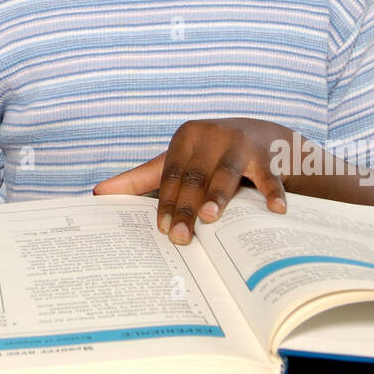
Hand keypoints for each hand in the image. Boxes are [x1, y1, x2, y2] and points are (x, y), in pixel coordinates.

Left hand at [93, 118, 290, 243]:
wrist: (262, 135)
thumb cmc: (208, 154)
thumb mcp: (176, 160)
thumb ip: (140, 178)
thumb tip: (97, 194)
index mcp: (186, 136)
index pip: (171, 173)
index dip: (166, 201)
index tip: (162, 229)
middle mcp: (212, 135)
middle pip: (195, 177)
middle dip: (187, 209)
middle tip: (180, 238)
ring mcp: (241, 144)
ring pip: (227, 173)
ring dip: (219, 195)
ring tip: (211, 217)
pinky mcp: (268, 155)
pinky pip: (270, 177)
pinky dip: (273, 193)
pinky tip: (276, 211)